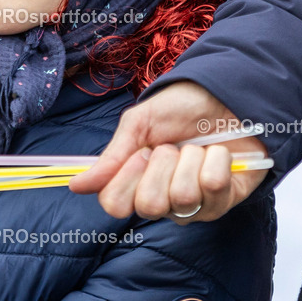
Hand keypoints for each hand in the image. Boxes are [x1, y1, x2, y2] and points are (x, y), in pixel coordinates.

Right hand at [68, 81, 266, 223]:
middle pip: (149, 206)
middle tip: (171, 147)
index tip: (140, 152)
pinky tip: (218, 152)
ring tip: (197, 146)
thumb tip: (75, 184)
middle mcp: (163, 201)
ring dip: (190, 159)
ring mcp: (195, 205)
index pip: (115, 205)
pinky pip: (213, 187)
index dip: (126, 179)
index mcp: (136, 184)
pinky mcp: (225, 201)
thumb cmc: (180, 109)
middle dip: (161, 165)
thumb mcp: (139, 124)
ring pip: (182, 197)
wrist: (223, 94)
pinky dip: (216, 159)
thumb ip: (110, 158)